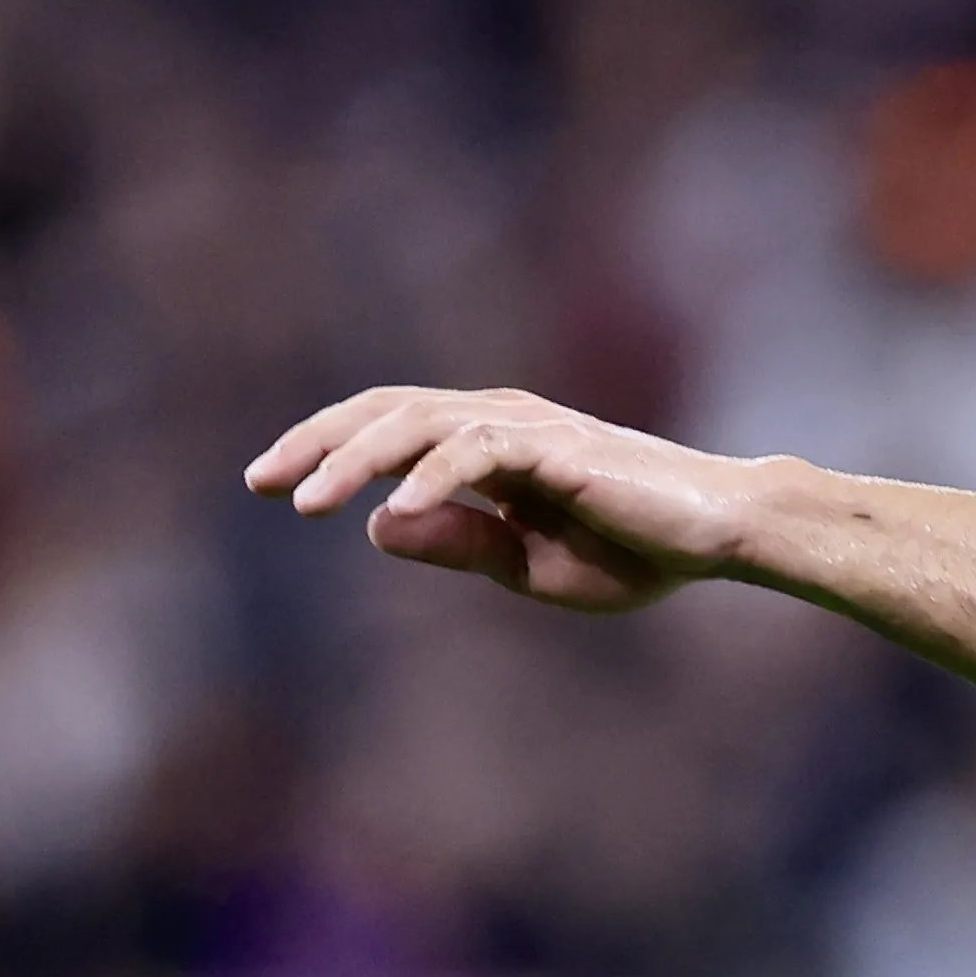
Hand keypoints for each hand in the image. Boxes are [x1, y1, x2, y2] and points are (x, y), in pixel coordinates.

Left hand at [243, 386, 770, 610]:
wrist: (717, 535)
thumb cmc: (633, 549)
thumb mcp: (526, 565)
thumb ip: (458, 544)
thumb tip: (380, 527)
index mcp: (486, 442)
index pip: (387, 429)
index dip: (324, 451)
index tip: (267, 486)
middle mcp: (497, 419)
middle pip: (384, 412)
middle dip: (315, 443)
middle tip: (258, 481)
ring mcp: (526, 426)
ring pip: (418, 423)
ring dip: (356, 460)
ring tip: (305, 502)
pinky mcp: (557, 446)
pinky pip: (479, 453)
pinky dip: (434, 477)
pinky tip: (395, 507)